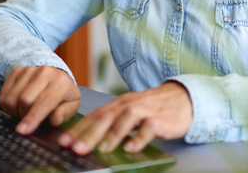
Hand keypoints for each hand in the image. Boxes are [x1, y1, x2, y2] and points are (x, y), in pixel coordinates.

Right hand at [0, 65, 80, 134]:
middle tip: (31, 117)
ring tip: (25, 110)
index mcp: (61, 82)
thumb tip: (54, 120)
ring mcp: (29, 70)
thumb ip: (65, 114)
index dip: (32, 117)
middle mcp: (45, 72)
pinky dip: (8, 105)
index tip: (23, 130)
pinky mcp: (17, 71)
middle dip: (24, 115)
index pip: (44, 101)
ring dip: (15, 111)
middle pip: (24, 100)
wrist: (55, 74)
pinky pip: (4, 94)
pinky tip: (18, 104)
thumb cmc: (63, 94)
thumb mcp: (71, 104)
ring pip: (12, 98)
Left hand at [58, 82, 191, 154]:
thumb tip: (88, 140)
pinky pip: (149, 128)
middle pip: (106, 117)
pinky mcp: (160, 119)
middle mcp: (129, 104)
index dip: (78, 129)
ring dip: (112, 135)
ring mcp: (145, 110)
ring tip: (101, 149)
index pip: (94, 116)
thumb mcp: (130, 111)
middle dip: (89, 134)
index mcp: (118, 104)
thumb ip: (112, 122)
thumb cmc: (153, 108)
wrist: (184, 98)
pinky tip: (131, 147)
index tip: (64, 142)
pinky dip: (139, 137)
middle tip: (76, 148)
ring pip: (125, 119)